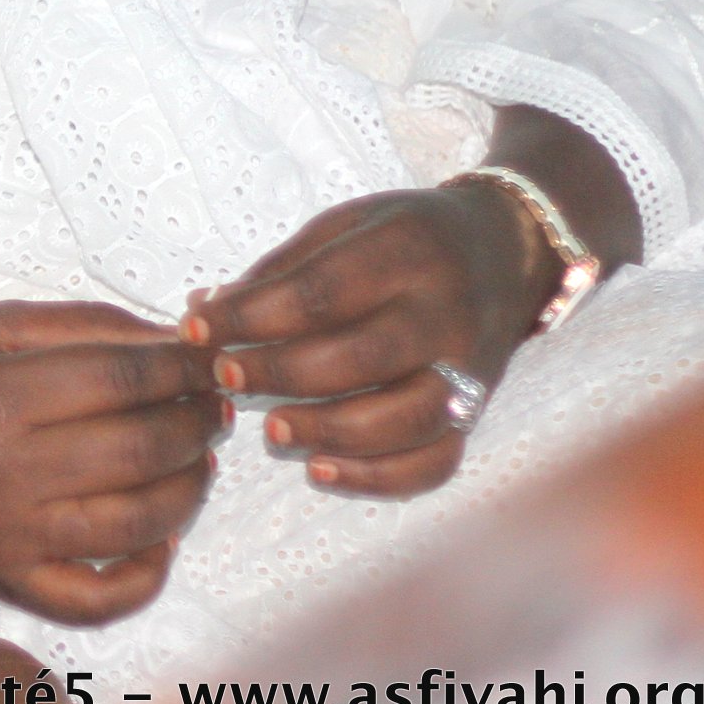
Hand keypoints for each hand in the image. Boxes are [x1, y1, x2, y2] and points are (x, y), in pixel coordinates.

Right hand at [0, 301, 225, 625]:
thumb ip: (80, 325)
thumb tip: (174, 341)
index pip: (124, 379)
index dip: (183, 368)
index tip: (209, 359)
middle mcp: (2, 471)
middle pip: (141, 448)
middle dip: (197, 422)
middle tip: (214, 408)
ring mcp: (8, 537)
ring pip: (138, 522)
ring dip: (192, 489)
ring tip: (202, 460)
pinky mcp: (8, 583)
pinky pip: (100, 598)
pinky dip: (149, 575)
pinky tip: (165, 537)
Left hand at [184, 182, 553, 498]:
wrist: (508, 252)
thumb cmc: (402, 237)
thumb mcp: (343, 226)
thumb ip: (277, 271)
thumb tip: (203, 311)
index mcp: (405, 251)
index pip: (319, 291)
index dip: (250, 316)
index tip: (195, 329)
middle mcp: (445, 312)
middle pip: (363, 356)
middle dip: (281, 373)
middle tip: (224, 377)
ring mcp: (470, 368)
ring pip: (405, 418)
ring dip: (329, 431)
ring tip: (271, 430)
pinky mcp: (479, 412)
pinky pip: (435, 461)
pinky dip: (376, 477)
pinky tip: (319, 469)